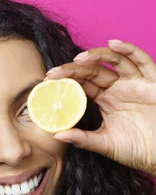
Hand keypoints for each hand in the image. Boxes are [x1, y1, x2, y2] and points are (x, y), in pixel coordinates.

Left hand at [45, 40, 155, 175]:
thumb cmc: (137, 150)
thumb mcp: (105, 144)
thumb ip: (82, 139)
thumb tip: (56, 136)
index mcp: (106, 100)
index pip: (83, 84)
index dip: (67, 80)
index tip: (48, 81)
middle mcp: (119, 88)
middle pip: (94, 70)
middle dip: (74, 69)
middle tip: (55, 72)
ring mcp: (136, 83)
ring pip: (115, 61)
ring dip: (97, 55)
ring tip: (79, 59)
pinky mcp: (153, 83)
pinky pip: (142, 61)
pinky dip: (129, 50)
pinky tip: (114, 44)